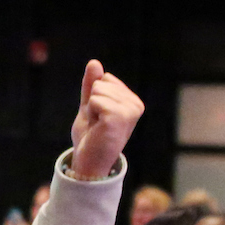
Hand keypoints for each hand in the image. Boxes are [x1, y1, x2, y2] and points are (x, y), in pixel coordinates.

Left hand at [69, 61, 143, 180]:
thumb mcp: (89, 106)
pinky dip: (90, 113)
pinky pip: (95, 100)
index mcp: (133, 101)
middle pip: (101, 82)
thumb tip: (94, 62)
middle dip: (92, 103)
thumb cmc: (91, 136)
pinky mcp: (119, 117)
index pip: (105, 78)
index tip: (98, 117)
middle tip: (97, 123)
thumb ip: (92, 86)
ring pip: (98, 90)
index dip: (94, 98)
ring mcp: (130, 111)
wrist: (88, 161)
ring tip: (97, 126)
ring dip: (91, 109)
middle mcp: (136, 105)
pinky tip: (97, 128)